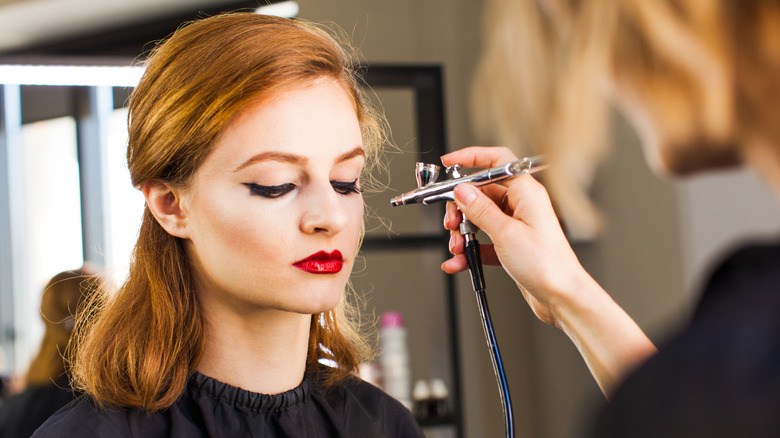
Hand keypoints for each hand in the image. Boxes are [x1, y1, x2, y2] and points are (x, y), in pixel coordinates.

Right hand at [440, 147, 655, 395]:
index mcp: (526, 192)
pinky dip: (470, 250)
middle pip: (481, 193)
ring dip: (463, 232)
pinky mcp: (512, 245)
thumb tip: (462, 191)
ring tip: (457, 246)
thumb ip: (480, 210)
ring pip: (480, 218)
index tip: (450, 162)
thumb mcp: (506, 233)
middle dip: (461, 207)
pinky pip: (484, 240)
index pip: (497, 161)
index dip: (472, 158)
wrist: (562, 297)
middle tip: (451, 220)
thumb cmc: (547, 265)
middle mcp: (522, 205)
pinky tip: (459, 261)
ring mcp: (517, 225)